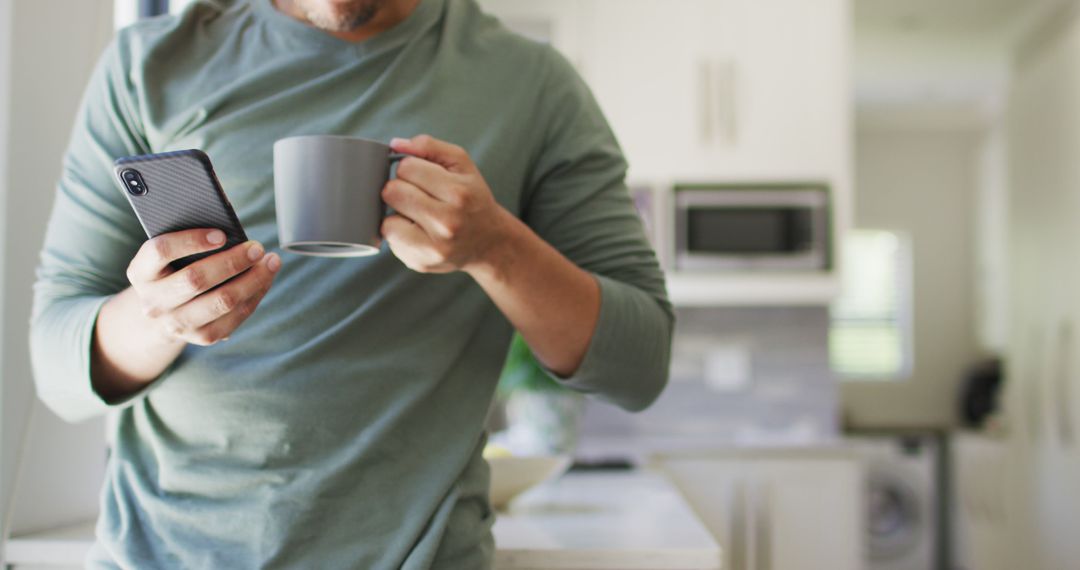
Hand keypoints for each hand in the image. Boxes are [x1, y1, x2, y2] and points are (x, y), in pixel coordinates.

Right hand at [125, 228, 280, 345]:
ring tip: (271, 262)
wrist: (164, 315)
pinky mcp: (201, 338)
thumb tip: (231, 229)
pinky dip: (255, 295)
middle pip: (196, 279)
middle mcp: (153, 302)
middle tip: (257, 247)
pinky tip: (265, 280)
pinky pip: (235, 317)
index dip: (191, 240)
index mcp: (140, 272)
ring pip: (221, 301)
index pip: (160, 251)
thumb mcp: (169, 256)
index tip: (222, 234)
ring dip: (253, 280)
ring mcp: (176, 324)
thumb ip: (189, 240)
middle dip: (232, 261)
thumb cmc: (173, 270)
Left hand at [381, 134, 514, 273]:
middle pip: (393, 192)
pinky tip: (418, 232)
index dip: (410, 168)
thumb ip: (430, 146)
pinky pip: (390, 240)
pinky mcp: (421, 263)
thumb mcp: (462, 165)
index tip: (423, 176)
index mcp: (458, 194)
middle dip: (400, 189)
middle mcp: (447, 223)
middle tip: (418, 195)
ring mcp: (434, 247)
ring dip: (398, 213)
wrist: (489, 242)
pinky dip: (399, 233)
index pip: (407, 168)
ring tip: (418, 215)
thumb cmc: (471, 198)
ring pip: (387, 220)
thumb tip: (395, 144)